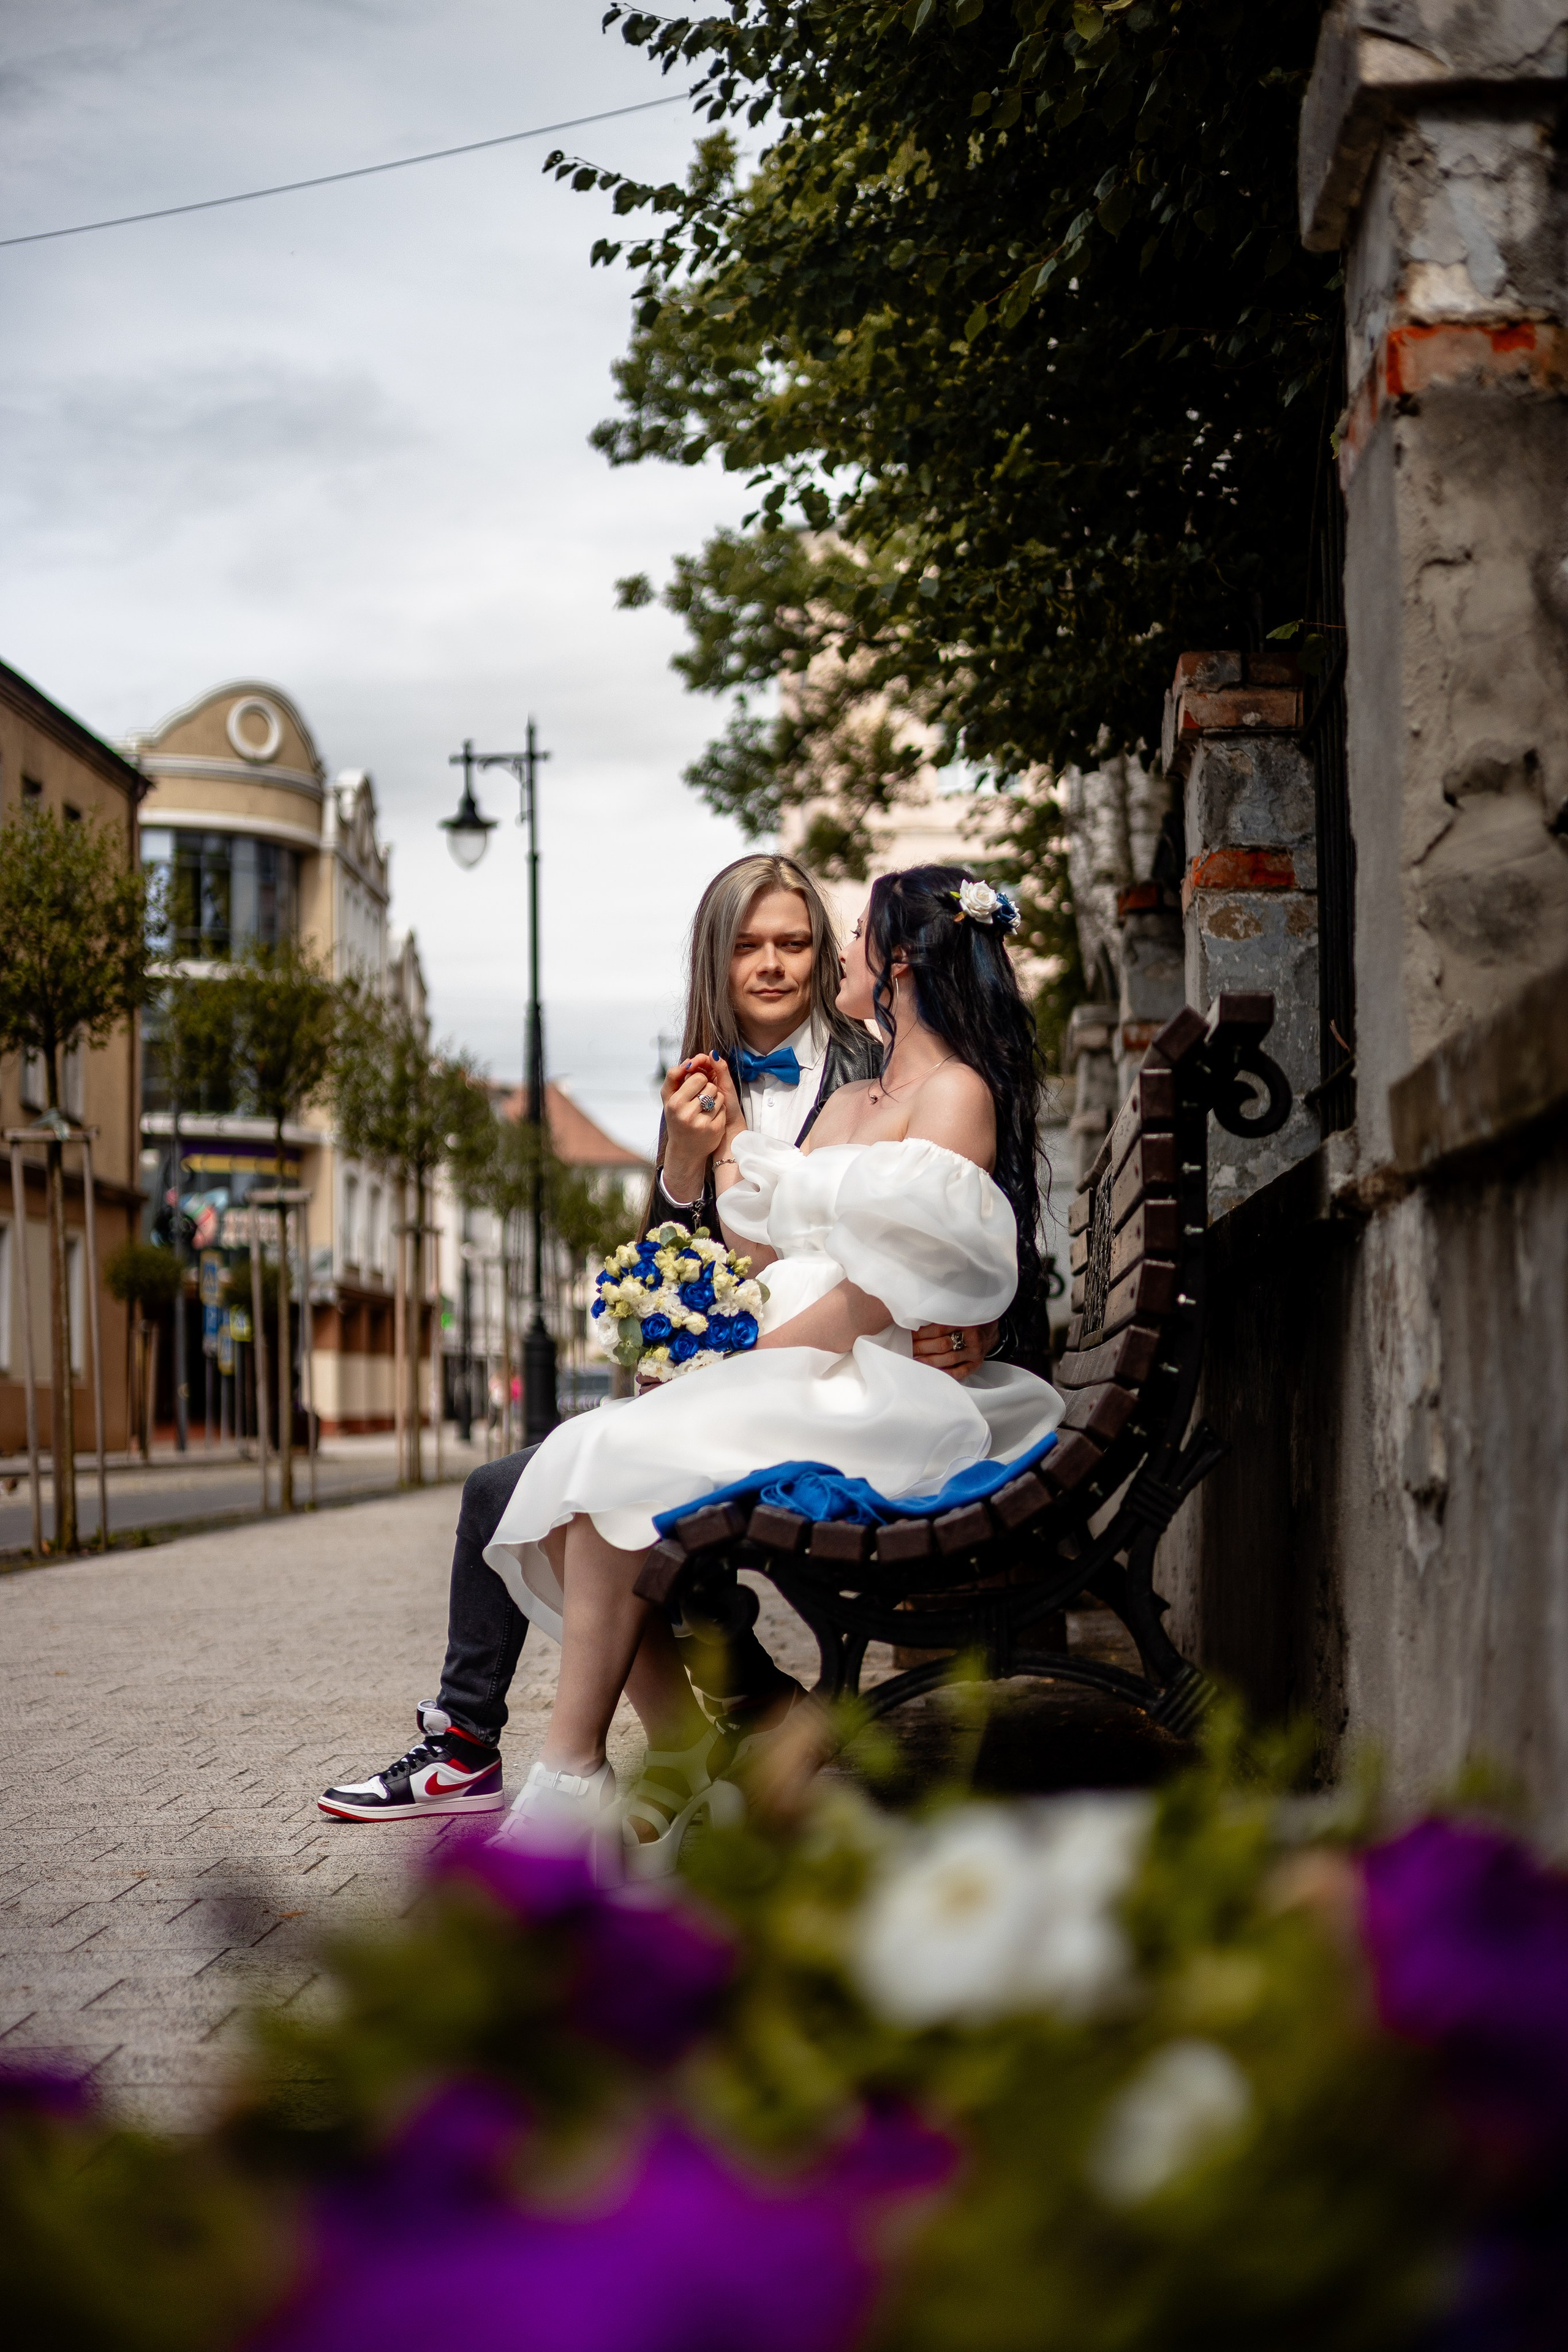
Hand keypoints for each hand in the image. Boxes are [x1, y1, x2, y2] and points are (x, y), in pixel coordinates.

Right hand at [660, 1052, 740, 1201]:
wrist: (685, 1149)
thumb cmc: (676, 1117)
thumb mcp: (668, 1098)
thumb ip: (673, 1076)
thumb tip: (689, 1061)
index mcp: (675, 1103)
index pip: (698, 1077)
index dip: (700, 1079)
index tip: (696, 1086)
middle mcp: (687, 1114)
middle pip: (710, 1086)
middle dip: (708, 1088)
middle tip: (700, 1098)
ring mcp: (702, 1123)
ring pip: (718, 1096)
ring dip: (715, 1099)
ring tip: (705, 1108)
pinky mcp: (714, 1130)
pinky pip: (723, 1109)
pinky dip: (719, 1111)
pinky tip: (711, 1118)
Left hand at [911, 1322, 993, 1381]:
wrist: (989, 1329)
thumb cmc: (968, 1320)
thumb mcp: (958, 1314)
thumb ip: (941, 1318)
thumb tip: (914, 1324)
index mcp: (965, 1321)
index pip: (938, 1328)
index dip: (921, 1333)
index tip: (908, 1336)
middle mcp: (972, 1337)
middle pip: (942, 1344)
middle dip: (922, 1348)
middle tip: (908, 1349)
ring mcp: (974, 1352)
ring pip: (949, 1359)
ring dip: (929, 1361)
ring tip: (915, 1361)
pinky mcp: (976, 1364)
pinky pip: (960, 1372)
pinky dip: (945, 1373)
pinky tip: (933, 1373)